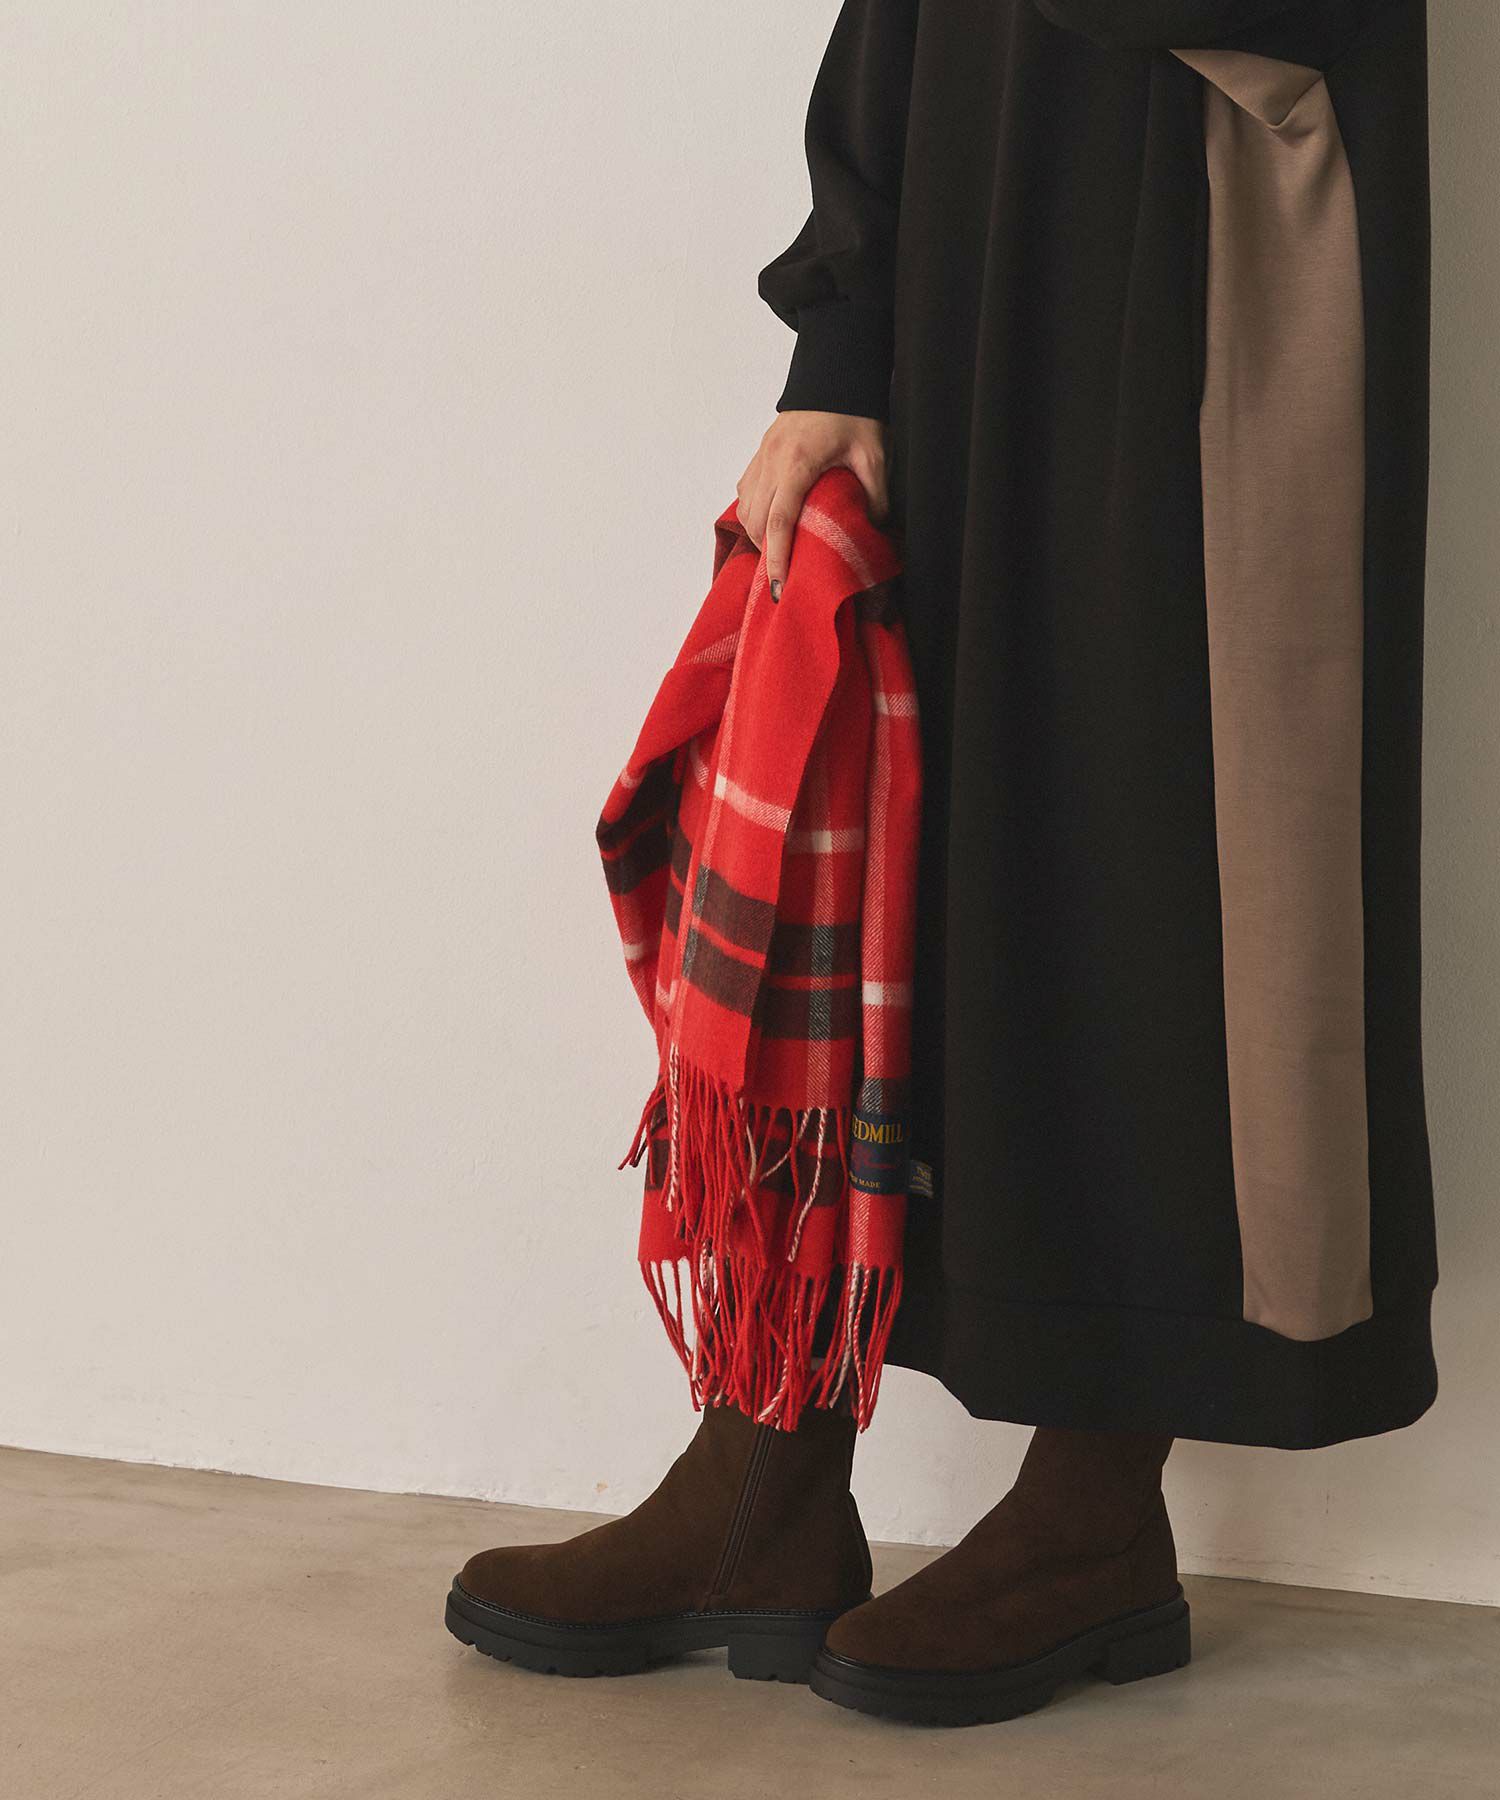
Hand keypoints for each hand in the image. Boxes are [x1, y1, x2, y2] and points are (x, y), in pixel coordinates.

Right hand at [735, 412, 888, 597]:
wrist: (833, 376)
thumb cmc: (853, 412)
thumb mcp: (873, 455)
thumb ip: (874, 495)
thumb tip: (872, 528)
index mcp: (797, 463)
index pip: (779, 521)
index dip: (778, 558)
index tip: (779, 585)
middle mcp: (771, 462)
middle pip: (757, 521)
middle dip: (766, 554)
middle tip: (782, 579)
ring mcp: (761, 457)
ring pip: (746, 509)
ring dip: (757, 535)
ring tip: (776, 554)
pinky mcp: (759, 454)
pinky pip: (746, 492)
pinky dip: (752, 514)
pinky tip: (768, 525)